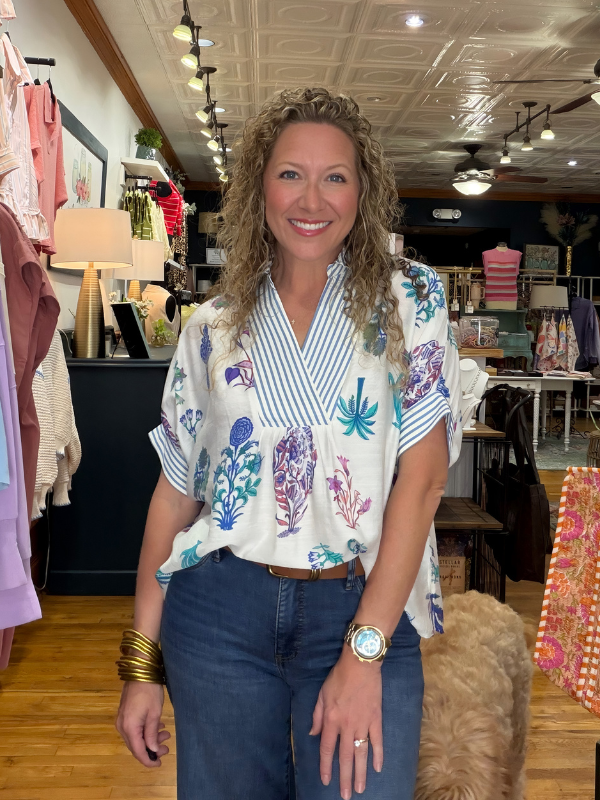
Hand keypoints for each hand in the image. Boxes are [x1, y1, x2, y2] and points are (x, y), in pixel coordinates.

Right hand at [116, 681, 170, 767]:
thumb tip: (152, 750)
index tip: (159, 764)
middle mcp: (122, 726)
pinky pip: (135, 729)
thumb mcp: (154, 713)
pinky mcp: (125, 714)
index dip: (148, 760)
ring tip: (166, 735)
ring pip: (136, 737)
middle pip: (136, 745)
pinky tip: (158, 727)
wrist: (140, 670)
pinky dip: (146, 731)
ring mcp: (122, 719)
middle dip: (151, 749)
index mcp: (129, 727)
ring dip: (150, 739)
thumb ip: (151, 734)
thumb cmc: (150, 691)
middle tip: (167, 748)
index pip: (138, 751)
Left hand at [310, 646, 382, 797]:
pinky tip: (378, 768)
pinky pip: (377, 741)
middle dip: (345, 778)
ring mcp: (363, 724)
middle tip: (346, 795)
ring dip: (361, 773)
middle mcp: (347, 726)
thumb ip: (317, 716)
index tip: (326, 781)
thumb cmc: (339, 677)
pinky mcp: (376, 719)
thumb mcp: (322, 694)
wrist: (360, 663)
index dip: (326, 767)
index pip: (328, 749)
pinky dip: (378, 755)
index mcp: (331, 720)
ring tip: (361, 789)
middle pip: (345, 757)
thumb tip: (313, 735)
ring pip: (361, 753)